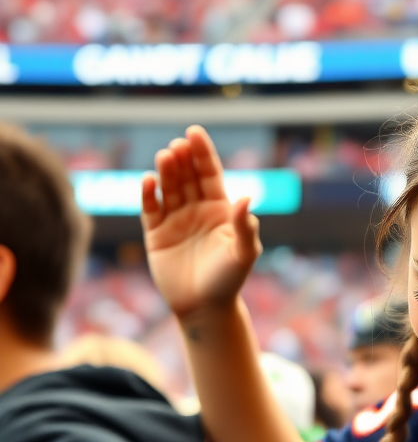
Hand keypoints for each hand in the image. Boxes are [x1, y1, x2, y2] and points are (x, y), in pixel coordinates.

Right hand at [141, 125, 261, 320]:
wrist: (205, 308)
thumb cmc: (229, 280)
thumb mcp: (243, 253)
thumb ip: (245, 227)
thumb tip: (246, 199)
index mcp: (220, 209)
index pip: (209, 173)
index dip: (202, 153)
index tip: (194, 133)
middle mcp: (196, 210)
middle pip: (187, 176)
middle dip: (183, 159)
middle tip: (178, 146)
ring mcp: (175, 220)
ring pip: (168, 188)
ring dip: (166, 171)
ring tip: (165, 156)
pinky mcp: (155, 234)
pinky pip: (150, 209)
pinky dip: (148, 195)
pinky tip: (149, 182)